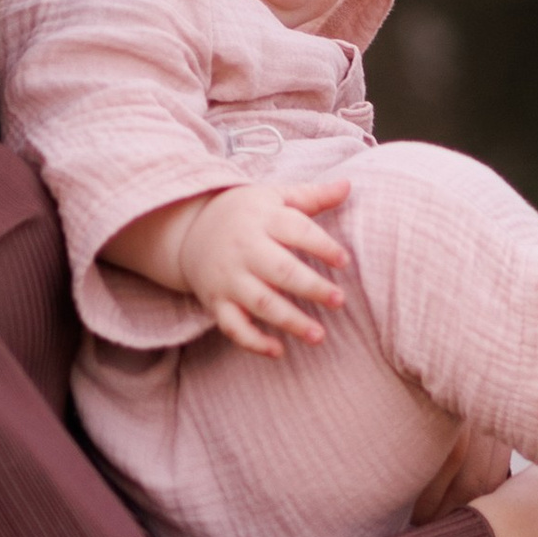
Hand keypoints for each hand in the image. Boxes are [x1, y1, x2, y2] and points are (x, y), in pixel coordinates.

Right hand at [166, 177, 350, 355]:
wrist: (188, 230)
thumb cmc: (244, 214)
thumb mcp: (273, 197)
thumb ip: (312, 196)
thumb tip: (349, 185)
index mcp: (262, 219)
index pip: (295, 230)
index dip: (321, 245)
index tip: (344, 261)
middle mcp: (244, 249)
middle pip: (280, 270)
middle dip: (310, 287)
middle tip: (339, 300)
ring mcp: (229, 278)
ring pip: (260, 303)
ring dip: (290, 321)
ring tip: (319, 336)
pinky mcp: (216, 302)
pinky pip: (233, 327)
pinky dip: (254, 342)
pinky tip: (279, 351)